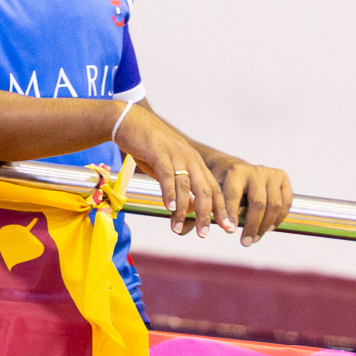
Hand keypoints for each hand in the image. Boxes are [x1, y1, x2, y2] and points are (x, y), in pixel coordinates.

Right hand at [115, 104, 234, 237]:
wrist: (128, 121)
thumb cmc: (146, 146)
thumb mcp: (166, 168)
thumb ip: (177, 186)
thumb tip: (185, 208)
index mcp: (195, 162)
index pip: (213, 189)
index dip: (221, 209)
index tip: (227, 228)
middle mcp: (190, 159)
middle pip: (205, 191)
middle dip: (207, 215)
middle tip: (206, 234)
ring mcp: (176, 155)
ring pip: (187, 187)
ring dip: (184, 210)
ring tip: (179, 228)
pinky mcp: (159, 153)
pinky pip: (168, 176)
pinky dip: (171, 193)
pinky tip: (171, 207)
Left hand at [207, 156, 293, 245]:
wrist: (236, 167)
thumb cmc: (223, 182)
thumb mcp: (215, 189)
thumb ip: (216, 206)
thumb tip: (220, 229)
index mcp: (235, 172)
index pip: (234, 195)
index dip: (232, 215)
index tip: (229, 231)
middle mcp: (255, 171)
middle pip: (258, 203)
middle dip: (252, 226)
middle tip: (245, 242)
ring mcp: (271, 173)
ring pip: (275, 205)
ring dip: (266, 226)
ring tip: (255, 238)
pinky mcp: (282, 177)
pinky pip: (286, 202)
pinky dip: (279, 218)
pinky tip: (269, 228)